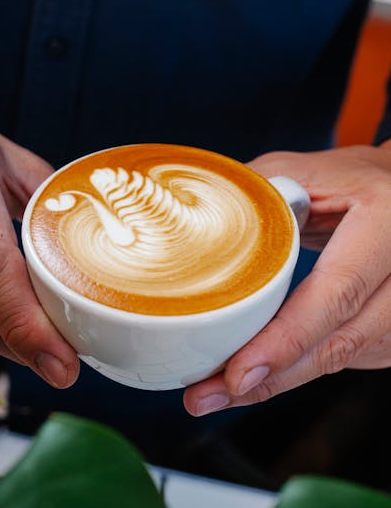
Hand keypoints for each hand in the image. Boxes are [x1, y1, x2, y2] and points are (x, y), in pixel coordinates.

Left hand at [184, 142, 390, 415]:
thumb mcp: (302, 171)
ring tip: (219, 389)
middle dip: (270, 377)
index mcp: (385, 221)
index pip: (337, 292)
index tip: (236, 373)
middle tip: (206, 394)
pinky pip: (348, 358)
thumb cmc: (349, 178)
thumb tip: (192, 229)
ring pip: (343, 359)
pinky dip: (302, 367)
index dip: (286, 340)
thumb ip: (253, 196)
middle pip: (340, 342)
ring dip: (280, 379)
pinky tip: (263, 370)